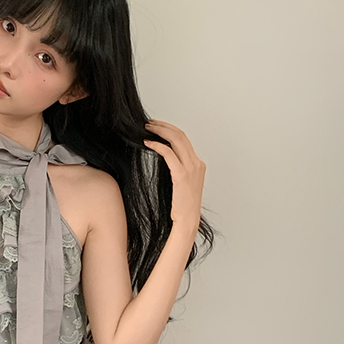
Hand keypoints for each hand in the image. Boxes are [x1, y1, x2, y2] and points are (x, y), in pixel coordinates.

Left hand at [144, 119, 205, 233]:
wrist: (187, 221)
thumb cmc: (181, 205)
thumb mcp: (181, 183)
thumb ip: (176, 168)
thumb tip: (163, 155)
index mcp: (198, 164)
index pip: (184, 139)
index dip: (169, 129)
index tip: (156, 126)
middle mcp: (197, 163)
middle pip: (180, 135)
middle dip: (163, 126)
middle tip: (149, 123)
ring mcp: (191, 169)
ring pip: (176, 140)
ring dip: (160, 131)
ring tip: (146, 129)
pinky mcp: (182, 175)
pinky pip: (169, 154)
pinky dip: (158, 145)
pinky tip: (148, 143)